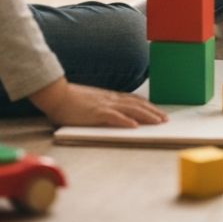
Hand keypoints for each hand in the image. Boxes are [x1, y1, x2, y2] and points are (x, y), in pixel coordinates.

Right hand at [29, 78, 167, 128]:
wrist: (57, 95)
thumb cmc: (71, 100)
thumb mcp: (91, 102)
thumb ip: (103, 106)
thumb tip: (111, 113)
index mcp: (110, 96)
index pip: (134, 100)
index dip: (147, 106)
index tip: (158, 111)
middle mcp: (111, 98)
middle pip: (137, 104)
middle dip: (153, 112)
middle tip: (165, 119)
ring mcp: (104, 105)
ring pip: (131, 110)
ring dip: (146, 116)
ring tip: (158, 122)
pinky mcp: (96, 112)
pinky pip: (114, 117)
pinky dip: (125, 122)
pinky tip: (134, 126)